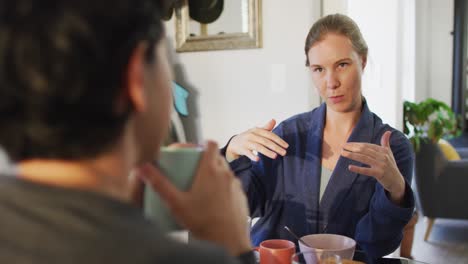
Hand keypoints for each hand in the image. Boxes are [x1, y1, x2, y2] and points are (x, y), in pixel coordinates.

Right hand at [137, 141, 251, 255]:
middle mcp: (226, 174)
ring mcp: (236, 185)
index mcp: (210, 170)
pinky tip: (214, 200)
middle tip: (192, 168)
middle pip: (217, 158)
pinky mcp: (242, 197)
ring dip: (215, 174)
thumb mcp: (175, 202)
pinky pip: (232, 186)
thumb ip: (159, 184)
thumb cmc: (202, 221)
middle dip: (206, 159)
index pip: (210, 144)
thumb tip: (142, 168)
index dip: (202, 143)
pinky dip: (224, 187)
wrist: (228, 240)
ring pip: (225, 172)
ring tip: (202, 186)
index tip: (192, 149)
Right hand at [226, 119, 288, 161]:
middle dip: (276, 147)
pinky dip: (252, 156)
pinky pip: (248, 153)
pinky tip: (258, 160)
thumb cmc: (249, 137)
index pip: (270, 135)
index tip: (286, 146)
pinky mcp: (242, 149)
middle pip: (266, 141)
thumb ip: (266, 128)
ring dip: (267, 152)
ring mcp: (246, 142)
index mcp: (257, 130)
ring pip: (258, 147)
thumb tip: (274, 120)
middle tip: (284, 153)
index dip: (279, 140)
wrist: (234, 143)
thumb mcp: (257, 131)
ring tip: (275, 156)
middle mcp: (252, 135)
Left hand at [341, 131, 405, 204]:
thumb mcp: (389, 153)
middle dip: (352, 148)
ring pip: (364, 158)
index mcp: (383, 150)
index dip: (356, 144)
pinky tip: (350, 167)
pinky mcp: (379, 174)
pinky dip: (358, 169)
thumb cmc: (390, 165)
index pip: (367, 145)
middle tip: (342, 147)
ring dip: (352, 155)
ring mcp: (381, 165)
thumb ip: (386, 142)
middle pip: (364, 150)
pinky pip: (367, 171)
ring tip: (343, 153)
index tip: (346, 144)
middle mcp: (382, 156)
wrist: (396, 180)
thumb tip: (388, 131)